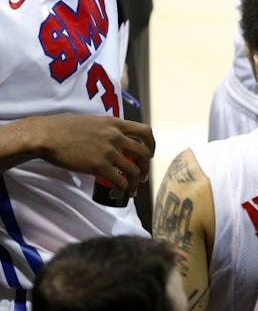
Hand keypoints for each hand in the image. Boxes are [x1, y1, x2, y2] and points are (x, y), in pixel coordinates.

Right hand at [34, 115, 154, 197]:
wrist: (47, 135)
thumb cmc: (65, 128)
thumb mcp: (94, 121)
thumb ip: (108, 129)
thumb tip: (115, 139)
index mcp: (116, 123)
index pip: (145, 131)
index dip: (152, 145)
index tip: (149, 154)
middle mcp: (116, 136)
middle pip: (144, 154)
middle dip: (146, 167)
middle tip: (141, 176)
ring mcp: (109, 151)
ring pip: (134, 170)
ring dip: (135, 183)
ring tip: (131, 189)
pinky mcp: (99, 166)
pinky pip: (119, 181)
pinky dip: (122, 190)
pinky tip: (117, 193)